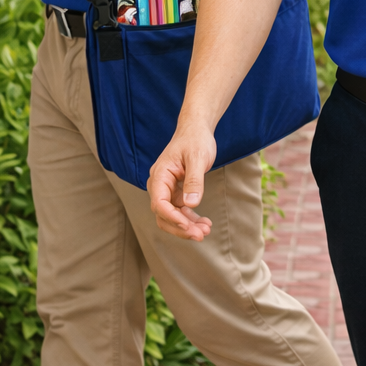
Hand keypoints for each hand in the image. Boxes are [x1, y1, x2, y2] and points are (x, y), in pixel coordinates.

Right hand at [147, 125, 217, 239]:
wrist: (197, 130)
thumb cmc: (195, 140)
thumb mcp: (197, 158)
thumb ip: (194, 181)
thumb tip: (191, 204)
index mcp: (160, 175)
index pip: (159, 203)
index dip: (172, 217)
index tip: (188, 227)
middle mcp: (160, 184)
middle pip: (163, 214)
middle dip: (180, 227)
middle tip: (200, 235)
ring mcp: (167, 189)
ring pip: (172, 215)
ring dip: (187, 225)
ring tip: (206, 231)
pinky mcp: (177, 191)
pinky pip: (180, 209)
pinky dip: (191, 217)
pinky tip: (204, 222)